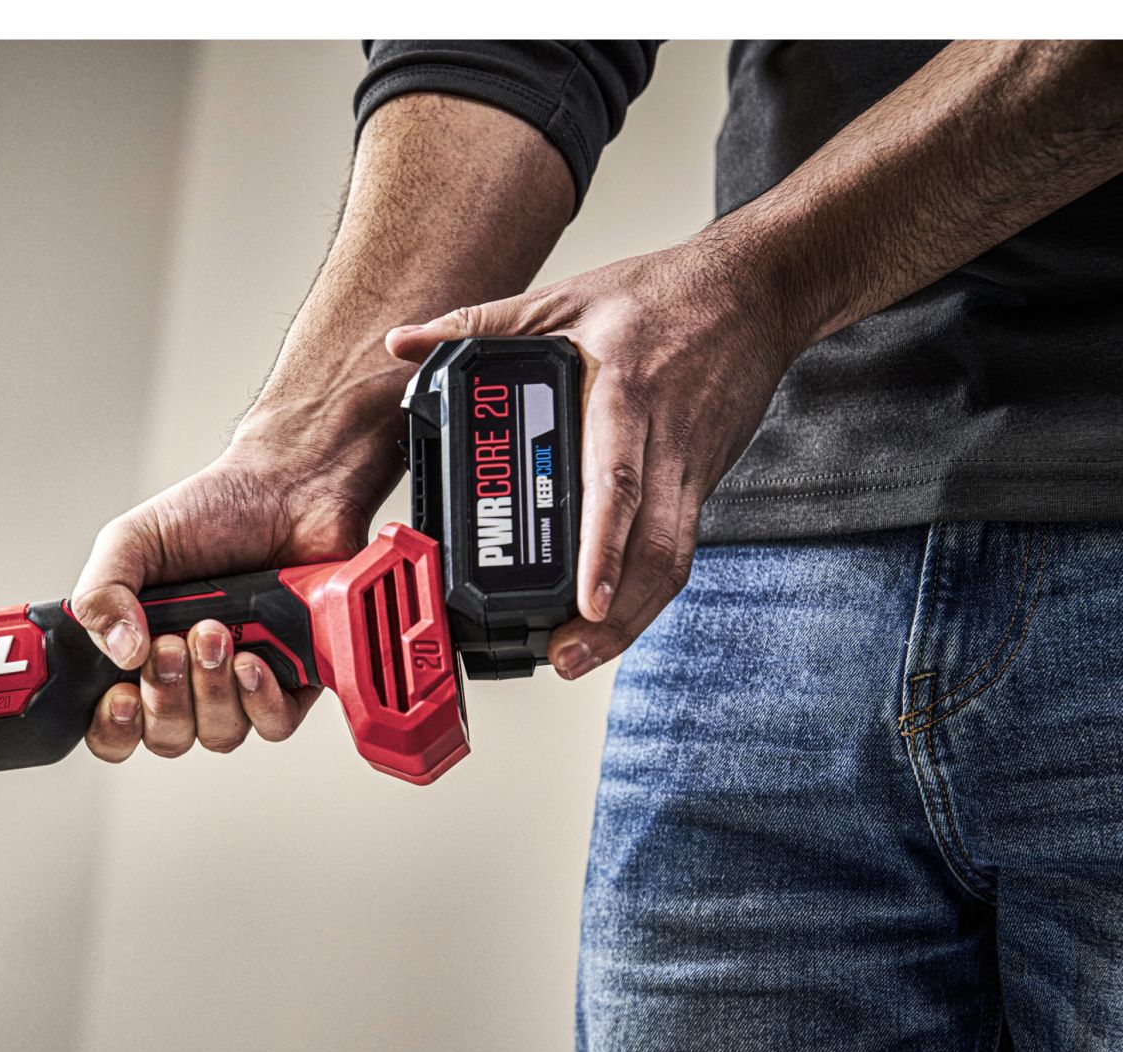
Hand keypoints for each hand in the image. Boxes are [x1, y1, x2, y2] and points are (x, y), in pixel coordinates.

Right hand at [71, 436, 394, 761]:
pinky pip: (273, 724)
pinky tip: (253, 659)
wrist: (289, 488)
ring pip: (219, 734)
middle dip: (167, 696)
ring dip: (212, 691)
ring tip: (217, 632)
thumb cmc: (213, 511)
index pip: (115, 726)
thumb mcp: (133, 540)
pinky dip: (260, 699)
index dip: (114, 729)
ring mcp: (241, 683)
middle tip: (171, 644)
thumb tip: (117, 653)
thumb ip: (101, 592)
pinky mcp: (293, 681)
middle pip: (166, 737)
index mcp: (140, 652)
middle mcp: (190, 677)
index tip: (120, 697)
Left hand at [388, 239, 806, 678]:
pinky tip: (613, 623)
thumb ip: (478, 323)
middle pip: (650, 544)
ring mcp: (690, 465)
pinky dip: (649, 594)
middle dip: (613, 613)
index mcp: (622, 391)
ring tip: (581, 655)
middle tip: (564, 654)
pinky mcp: (705, 481)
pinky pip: (681, 548)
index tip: (583, 600)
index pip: (617, 478)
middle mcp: (661, 437)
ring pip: (672, 559)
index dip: (603, 546)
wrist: (756, 289)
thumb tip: (403, 342)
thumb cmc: (660, 292)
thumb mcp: (562, 296)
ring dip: (633, 619)